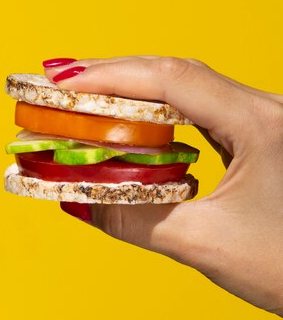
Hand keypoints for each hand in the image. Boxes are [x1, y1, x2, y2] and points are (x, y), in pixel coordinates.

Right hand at [45, 56, 282, 315]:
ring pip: (185, 88)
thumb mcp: (208, 245)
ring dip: (130, 88)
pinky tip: (128, 116)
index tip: (60, 82)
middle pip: (175, 73)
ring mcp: (263, 120)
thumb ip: (135, 220)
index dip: (110, 76)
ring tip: (81, 94)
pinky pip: (196, 111)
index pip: (172, 80)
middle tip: (56, 81)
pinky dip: (154, 109)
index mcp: (260, 124)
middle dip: (111, 74)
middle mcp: (265, 110)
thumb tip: (77, 200)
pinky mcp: (258, 136)